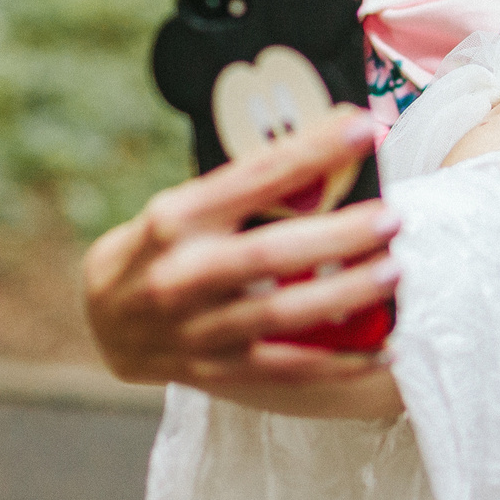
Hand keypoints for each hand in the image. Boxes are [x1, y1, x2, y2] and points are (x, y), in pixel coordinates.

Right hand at [82, 106, 399, 388]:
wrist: (103, 324)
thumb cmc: (160, 249)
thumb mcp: (182, 208)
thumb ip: (242, 192)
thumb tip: (329, 155)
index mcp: (176, 218)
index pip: (253, 177)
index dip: (310, 152)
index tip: (362, 128)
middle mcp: (181, 274)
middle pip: (270, 254)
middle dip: (337, 235)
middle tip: (393, 216)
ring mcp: (196, 330)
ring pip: (281, 316)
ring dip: (345, 294)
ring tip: (395, 271)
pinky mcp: (215, 371)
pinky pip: (287, 370)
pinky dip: (340, 363)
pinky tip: (388, 348)